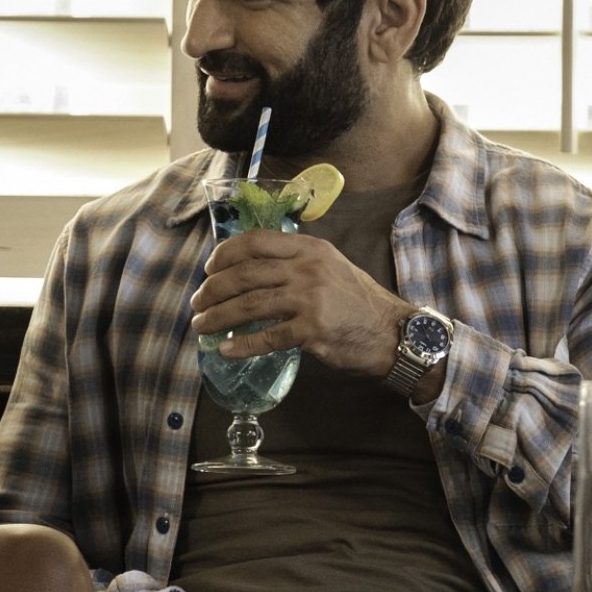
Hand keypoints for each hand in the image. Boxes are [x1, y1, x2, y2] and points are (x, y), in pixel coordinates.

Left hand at [189, 231, 409, 379]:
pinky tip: (226, 349)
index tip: (208, 270)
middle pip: (244, 274)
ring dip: (218, 317)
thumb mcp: (329, 266)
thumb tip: (249, 270)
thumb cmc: (357, 301)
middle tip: (197, 303)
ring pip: (249, 305)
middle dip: (212, 289)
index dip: (224, 255)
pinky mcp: (312, 330)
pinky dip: (241, 344)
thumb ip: (295, 263)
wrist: (393, 332)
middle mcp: (307, 268)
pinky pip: (266, 337)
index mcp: (308, 248)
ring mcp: (310, 298)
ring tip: (201, 326)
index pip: (255, 242)